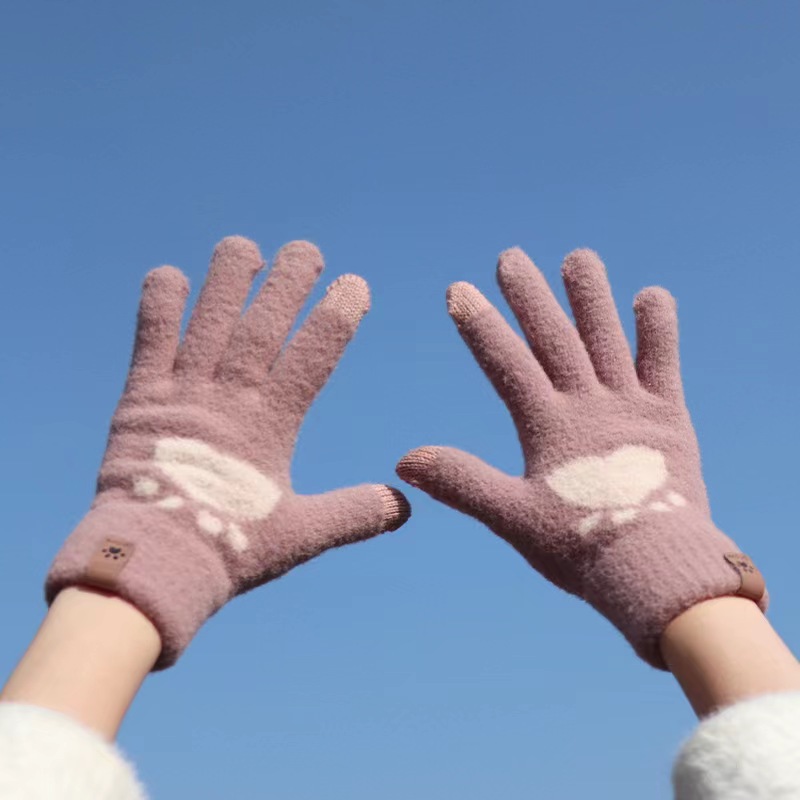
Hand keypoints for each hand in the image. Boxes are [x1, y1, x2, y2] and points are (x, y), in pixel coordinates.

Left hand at [47, 237, 409, 667]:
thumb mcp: (303, 534)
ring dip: (227, 280)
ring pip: (211, 320)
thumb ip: (355, 514)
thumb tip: (406, 504)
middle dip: (288, 282)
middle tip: (306, 251)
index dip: (337, 316)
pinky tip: (169, 274)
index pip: (313, 356)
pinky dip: (159, 305)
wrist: (152, 564)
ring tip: (243, 246)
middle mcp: (230, 398)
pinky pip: (151, 339)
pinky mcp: (142, 399)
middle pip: (264, 324)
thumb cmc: (230, 550)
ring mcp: (184, 393)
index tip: (355, 285)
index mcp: (272, 425)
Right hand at [397, 247, 764, 667]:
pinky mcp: (667, 418)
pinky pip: (662, 363)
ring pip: (606, 338)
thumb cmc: (579, 547)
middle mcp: (588, 404)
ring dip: (591, 296)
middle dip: (529, 296)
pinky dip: (657, 328)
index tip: (459, 291)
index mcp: (548, 425)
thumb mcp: (510, 518)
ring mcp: (629, 406)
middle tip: (510, 256)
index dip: (480, 326)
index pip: (506, 363)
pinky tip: (650, 295)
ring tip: (578, 257)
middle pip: (554, 338)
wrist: (657, 570)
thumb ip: (461, 482)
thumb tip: (405, 460)